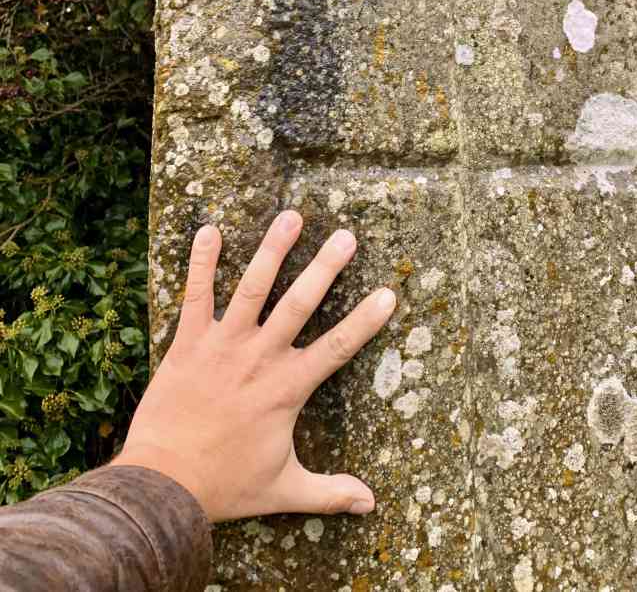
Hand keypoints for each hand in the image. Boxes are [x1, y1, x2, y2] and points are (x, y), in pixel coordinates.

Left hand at [109, 210, 395, 522]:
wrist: (163, 484)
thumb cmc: (225, 486)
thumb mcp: (284, 489)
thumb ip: (330, 492)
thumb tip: (372, 504)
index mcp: (287, 388)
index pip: (338, 347)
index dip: (366, 320)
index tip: (389, 292)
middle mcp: (260, 358)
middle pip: (300, 304)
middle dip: (325, 267)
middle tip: (346, 235)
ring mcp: (223, 345)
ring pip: (252, 288)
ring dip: (272, 250)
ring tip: (291, 216)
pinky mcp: (188, 342)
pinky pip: (196, 295)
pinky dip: (201, 262)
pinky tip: (209, 229)